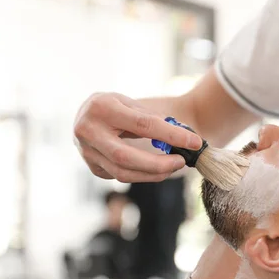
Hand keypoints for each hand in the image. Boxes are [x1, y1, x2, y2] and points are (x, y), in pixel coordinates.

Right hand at [73, 92, 202, 182]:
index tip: (194, 142)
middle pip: (127, 157)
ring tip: (172, 167)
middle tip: (181, 161)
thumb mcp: (130, 103)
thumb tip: (182, 136)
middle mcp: (88, 131)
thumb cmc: (113, 106)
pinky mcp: (92, 167)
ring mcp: (86, 152)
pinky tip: (154, 169)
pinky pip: (120, 176)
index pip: (142, 125)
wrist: (84, 115)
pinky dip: (141, 174)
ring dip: (152, 174)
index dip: (171, 135)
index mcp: (102, 108)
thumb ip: (152, 118)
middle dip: (158, 164)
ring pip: (123, 173)